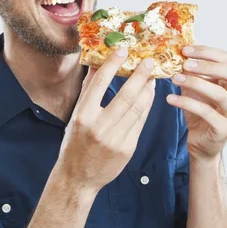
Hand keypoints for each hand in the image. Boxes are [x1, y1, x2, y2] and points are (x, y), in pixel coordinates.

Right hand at [57, 50, 156, 193]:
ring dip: (148, 89)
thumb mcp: (75, 117)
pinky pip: (141, 122)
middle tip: (149, 61)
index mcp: (82, 116)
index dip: (113, 64)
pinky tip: (149, 95)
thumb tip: (97, 64)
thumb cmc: (74, 144)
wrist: (78, 177)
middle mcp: (99, 127)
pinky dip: (147, 106)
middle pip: (126, 95)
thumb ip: (88, 92)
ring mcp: (116, 139)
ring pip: (138, 108)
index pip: (100, 83)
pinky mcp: (128, 148)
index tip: (123, 50)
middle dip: (140, 75)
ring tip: (152, 77)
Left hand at [167, 45, 226, 161]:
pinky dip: (186, 103)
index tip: (185, 49)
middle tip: (184, 63)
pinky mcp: (224, 129)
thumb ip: (190, 74)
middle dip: (207, 65)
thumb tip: (175, 53)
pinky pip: (206, 112)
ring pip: (220, 94)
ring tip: (175, 79)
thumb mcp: (194, 90)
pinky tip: (170, 99)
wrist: (201, 144)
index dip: (207, 52)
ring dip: (196, 83)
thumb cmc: (199, 114)